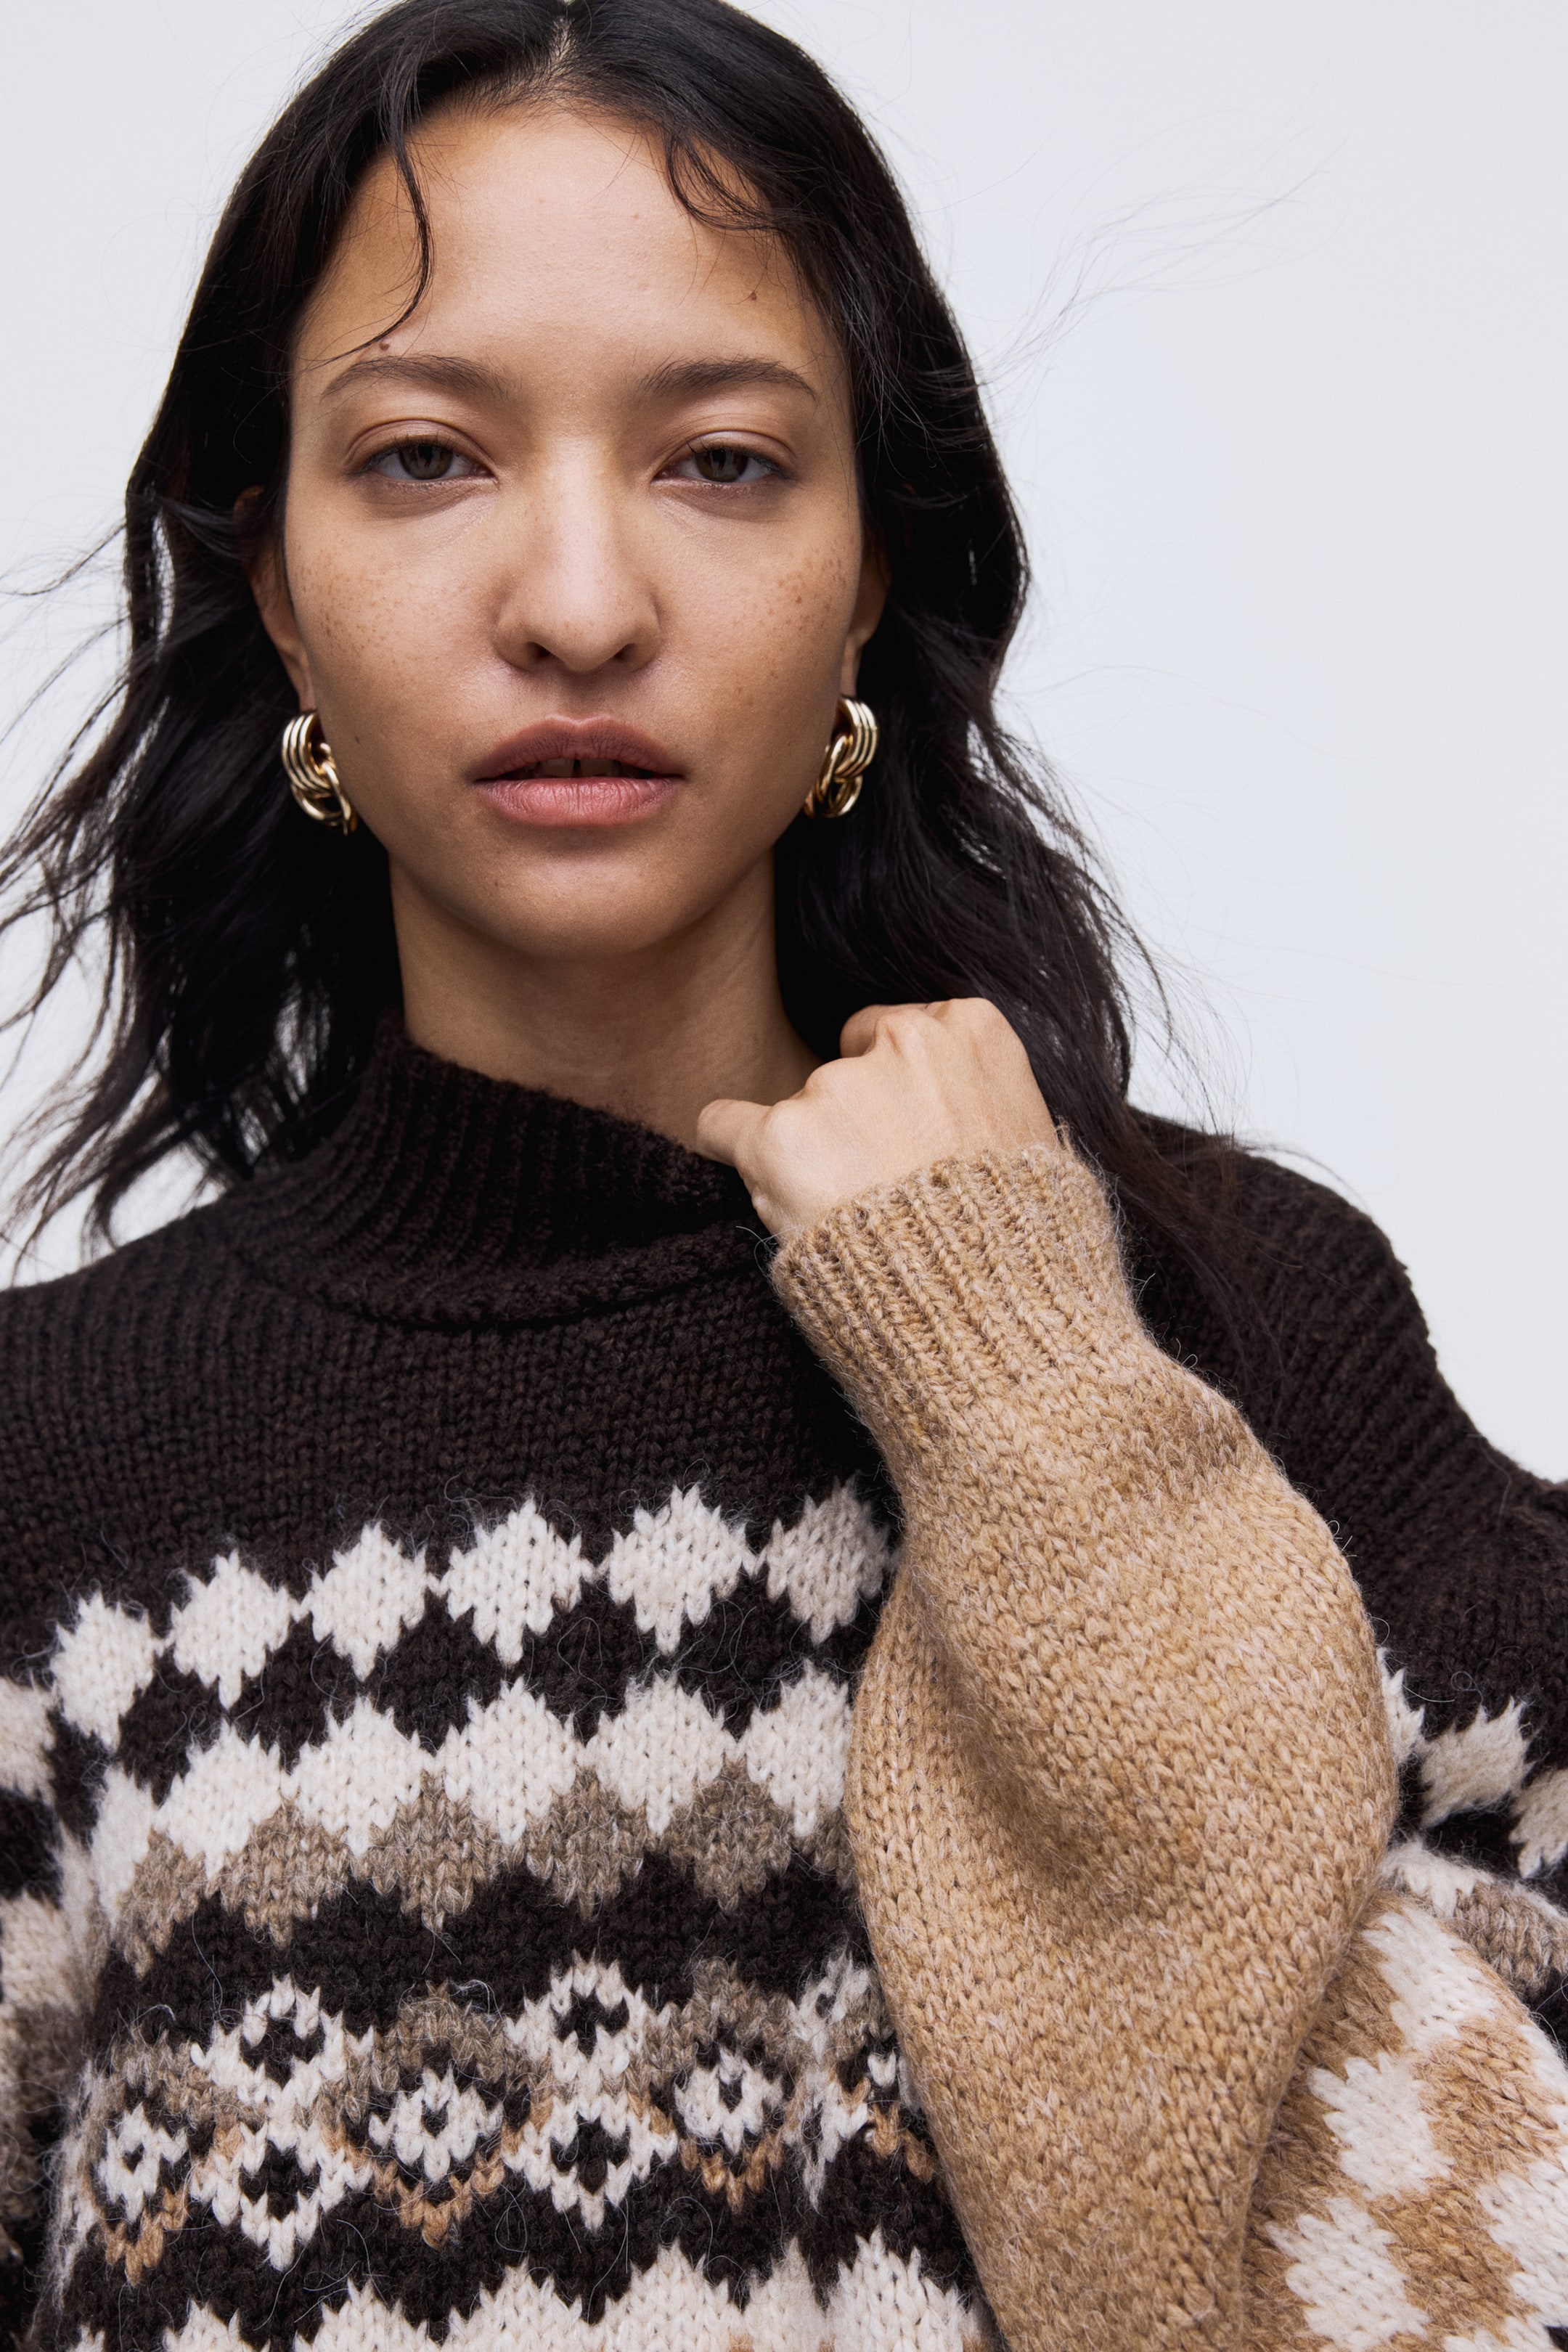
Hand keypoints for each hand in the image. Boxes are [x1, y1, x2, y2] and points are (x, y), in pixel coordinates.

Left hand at [696, 998, 1057, 1238]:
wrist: (989, 1315)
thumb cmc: (1023, 1246)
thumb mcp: (1039, 1145)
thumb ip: (988, 1097)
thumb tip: (963, 1101)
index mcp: (972, 1035)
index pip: (900, 1033)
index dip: (895, 1092)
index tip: (903, 1138)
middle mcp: (902, 1045)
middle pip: (845, 1069)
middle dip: (850, 1122)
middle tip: (876, 1191)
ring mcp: (837, 1089)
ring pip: (796, 1112)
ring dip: (808, 1155)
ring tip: (848, 1221)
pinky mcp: (780, 1135)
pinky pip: (722, 1124)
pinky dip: (729, 1151)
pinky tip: (760, 1185)